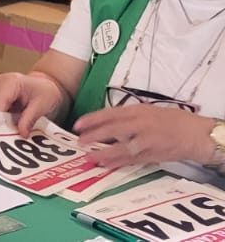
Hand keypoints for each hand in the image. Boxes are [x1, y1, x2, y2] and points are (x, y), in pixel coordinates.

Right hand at [0, 71, 65, 135]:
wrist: (46, 85)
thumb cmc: (45, 91)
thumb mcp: (41, 105)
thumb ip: (30, 119)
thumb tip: (21, 134)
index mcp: (10, 82)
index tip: (1, 136)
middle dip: (1, 124)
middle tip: (11, 138)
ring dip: (2, 123)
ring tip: (14, 131)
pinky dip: (3, 120)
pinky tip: (13, 125)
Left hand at [74, 104, 217, 167]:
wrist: (196, 134)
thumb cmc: (174, 120)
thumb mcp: (150, 111)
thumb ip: (131, 116)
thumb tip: (109, 122)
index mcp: (140, 111)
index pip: (112, 113)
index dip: (93, 119)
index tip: (78, 124)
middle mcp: (142, 124)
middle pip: (114, 129)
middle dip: (94, 135)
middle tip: (79, 140)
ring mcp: (148, 141)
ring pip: (121, 148)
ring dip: (104, 153)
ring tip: (89, 156)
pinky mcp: (153, 155)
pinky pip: (132, 160)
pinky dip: (118, 162)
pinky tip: (106, 164)